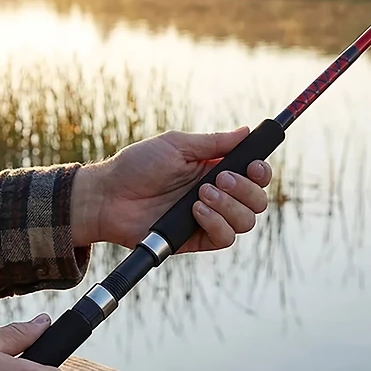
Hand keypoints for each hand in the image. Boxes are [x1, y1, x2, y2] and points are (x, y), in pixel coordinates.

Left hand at [71, 127, 271, 252]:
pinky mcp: (197, 238)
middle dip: (246, 189)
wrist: (109, 195)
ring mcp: (208, 218)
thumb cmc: (137, 166)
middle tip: (218, 178)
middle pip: (257, 201)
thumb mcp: (177, 145)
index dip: (261, 172)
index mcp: (215, 170)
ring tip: (200, 194)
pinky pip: (225, 238)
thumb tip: (246, 131)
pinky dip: (217, 222)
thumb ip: (214, 142)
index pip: (254, 175)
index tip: (253, 166)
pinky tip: (196, 210)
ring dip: (229, 205)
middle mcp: (217, 196)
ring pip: (246, 222)